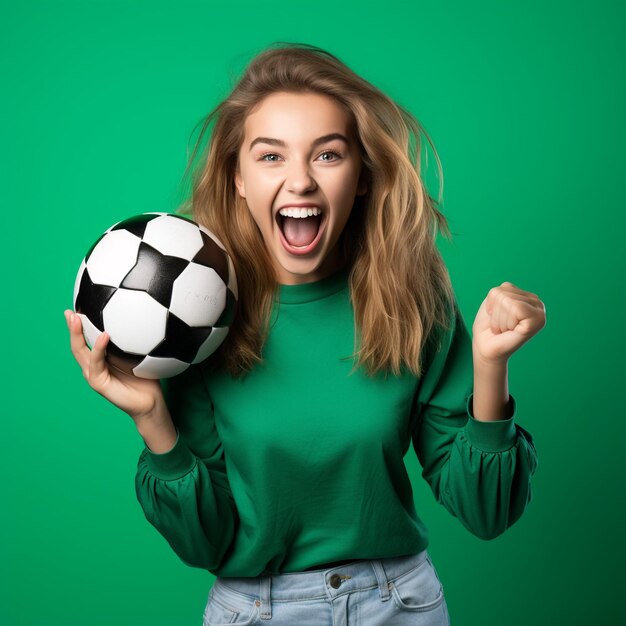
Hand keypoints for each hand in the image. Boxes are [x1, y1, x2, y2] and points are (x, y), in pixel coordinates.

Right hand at [64, 309, 166, 425]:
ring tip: (76, 318)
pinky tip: (104, 336)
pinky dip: (98, 349)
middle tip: (69, 311)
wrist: (150, 401)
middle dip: (72, 327)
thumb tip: (142, 316)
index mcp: (101, 359)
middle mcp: (94, 366)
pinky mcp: (98, 383)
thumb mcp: (139, 354)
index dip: (79, 325)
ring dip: (77, 334)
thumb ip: (135, 340)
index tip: (77, 307)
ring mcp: (94, 375)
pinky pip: (96, 363)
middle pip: (77, 344)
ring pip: (80, 352)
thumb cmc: (146, 377)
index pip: (86, 340)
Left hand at [472, 282, 545, 364]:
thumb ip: (502, 291)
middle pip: (504, 294)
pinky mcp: (538, 321)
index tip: (498, 317)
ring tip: (504, 329)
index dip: (493, 303)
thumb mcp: (492, 303)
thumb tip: (508, 286)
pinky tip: (510, 331)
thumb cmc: (488, 328)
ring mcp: (539, 311)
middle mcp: (536, 302)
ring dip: (499, 319)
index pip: (504, 287)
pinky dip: (505, 322)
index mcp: (525, 296)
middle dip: (496, 312)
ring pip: (507, 300)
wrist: (487, 348)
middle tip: (501, 325)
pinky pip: (515, 308)